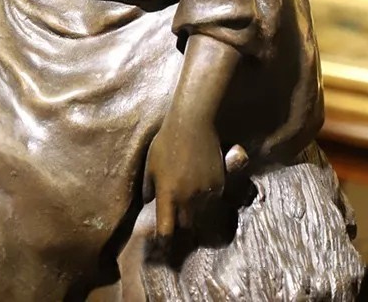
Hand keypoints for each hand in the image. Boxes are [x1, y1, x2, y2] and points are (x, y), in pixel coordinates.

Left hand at [142, 108, 224, 237]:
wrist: (193, 123)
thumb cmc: (166, 141)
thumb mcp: (151, 164)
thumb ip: (148, 187)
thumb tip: (149, 203)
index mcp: (168, 194)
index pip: (166, 229)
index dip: (163, 240)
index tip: (162, 245)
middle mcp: (187, 198)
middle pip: (185, 225)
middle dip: (180, 224)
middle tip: (177, 216)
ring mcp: (205, 192)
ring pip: (200, 213)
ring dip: (194, 210)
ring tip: (188, 193)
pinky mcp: (218, 185)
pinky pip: (212, 200)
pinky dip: (206, 197)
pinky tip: (200, 180)